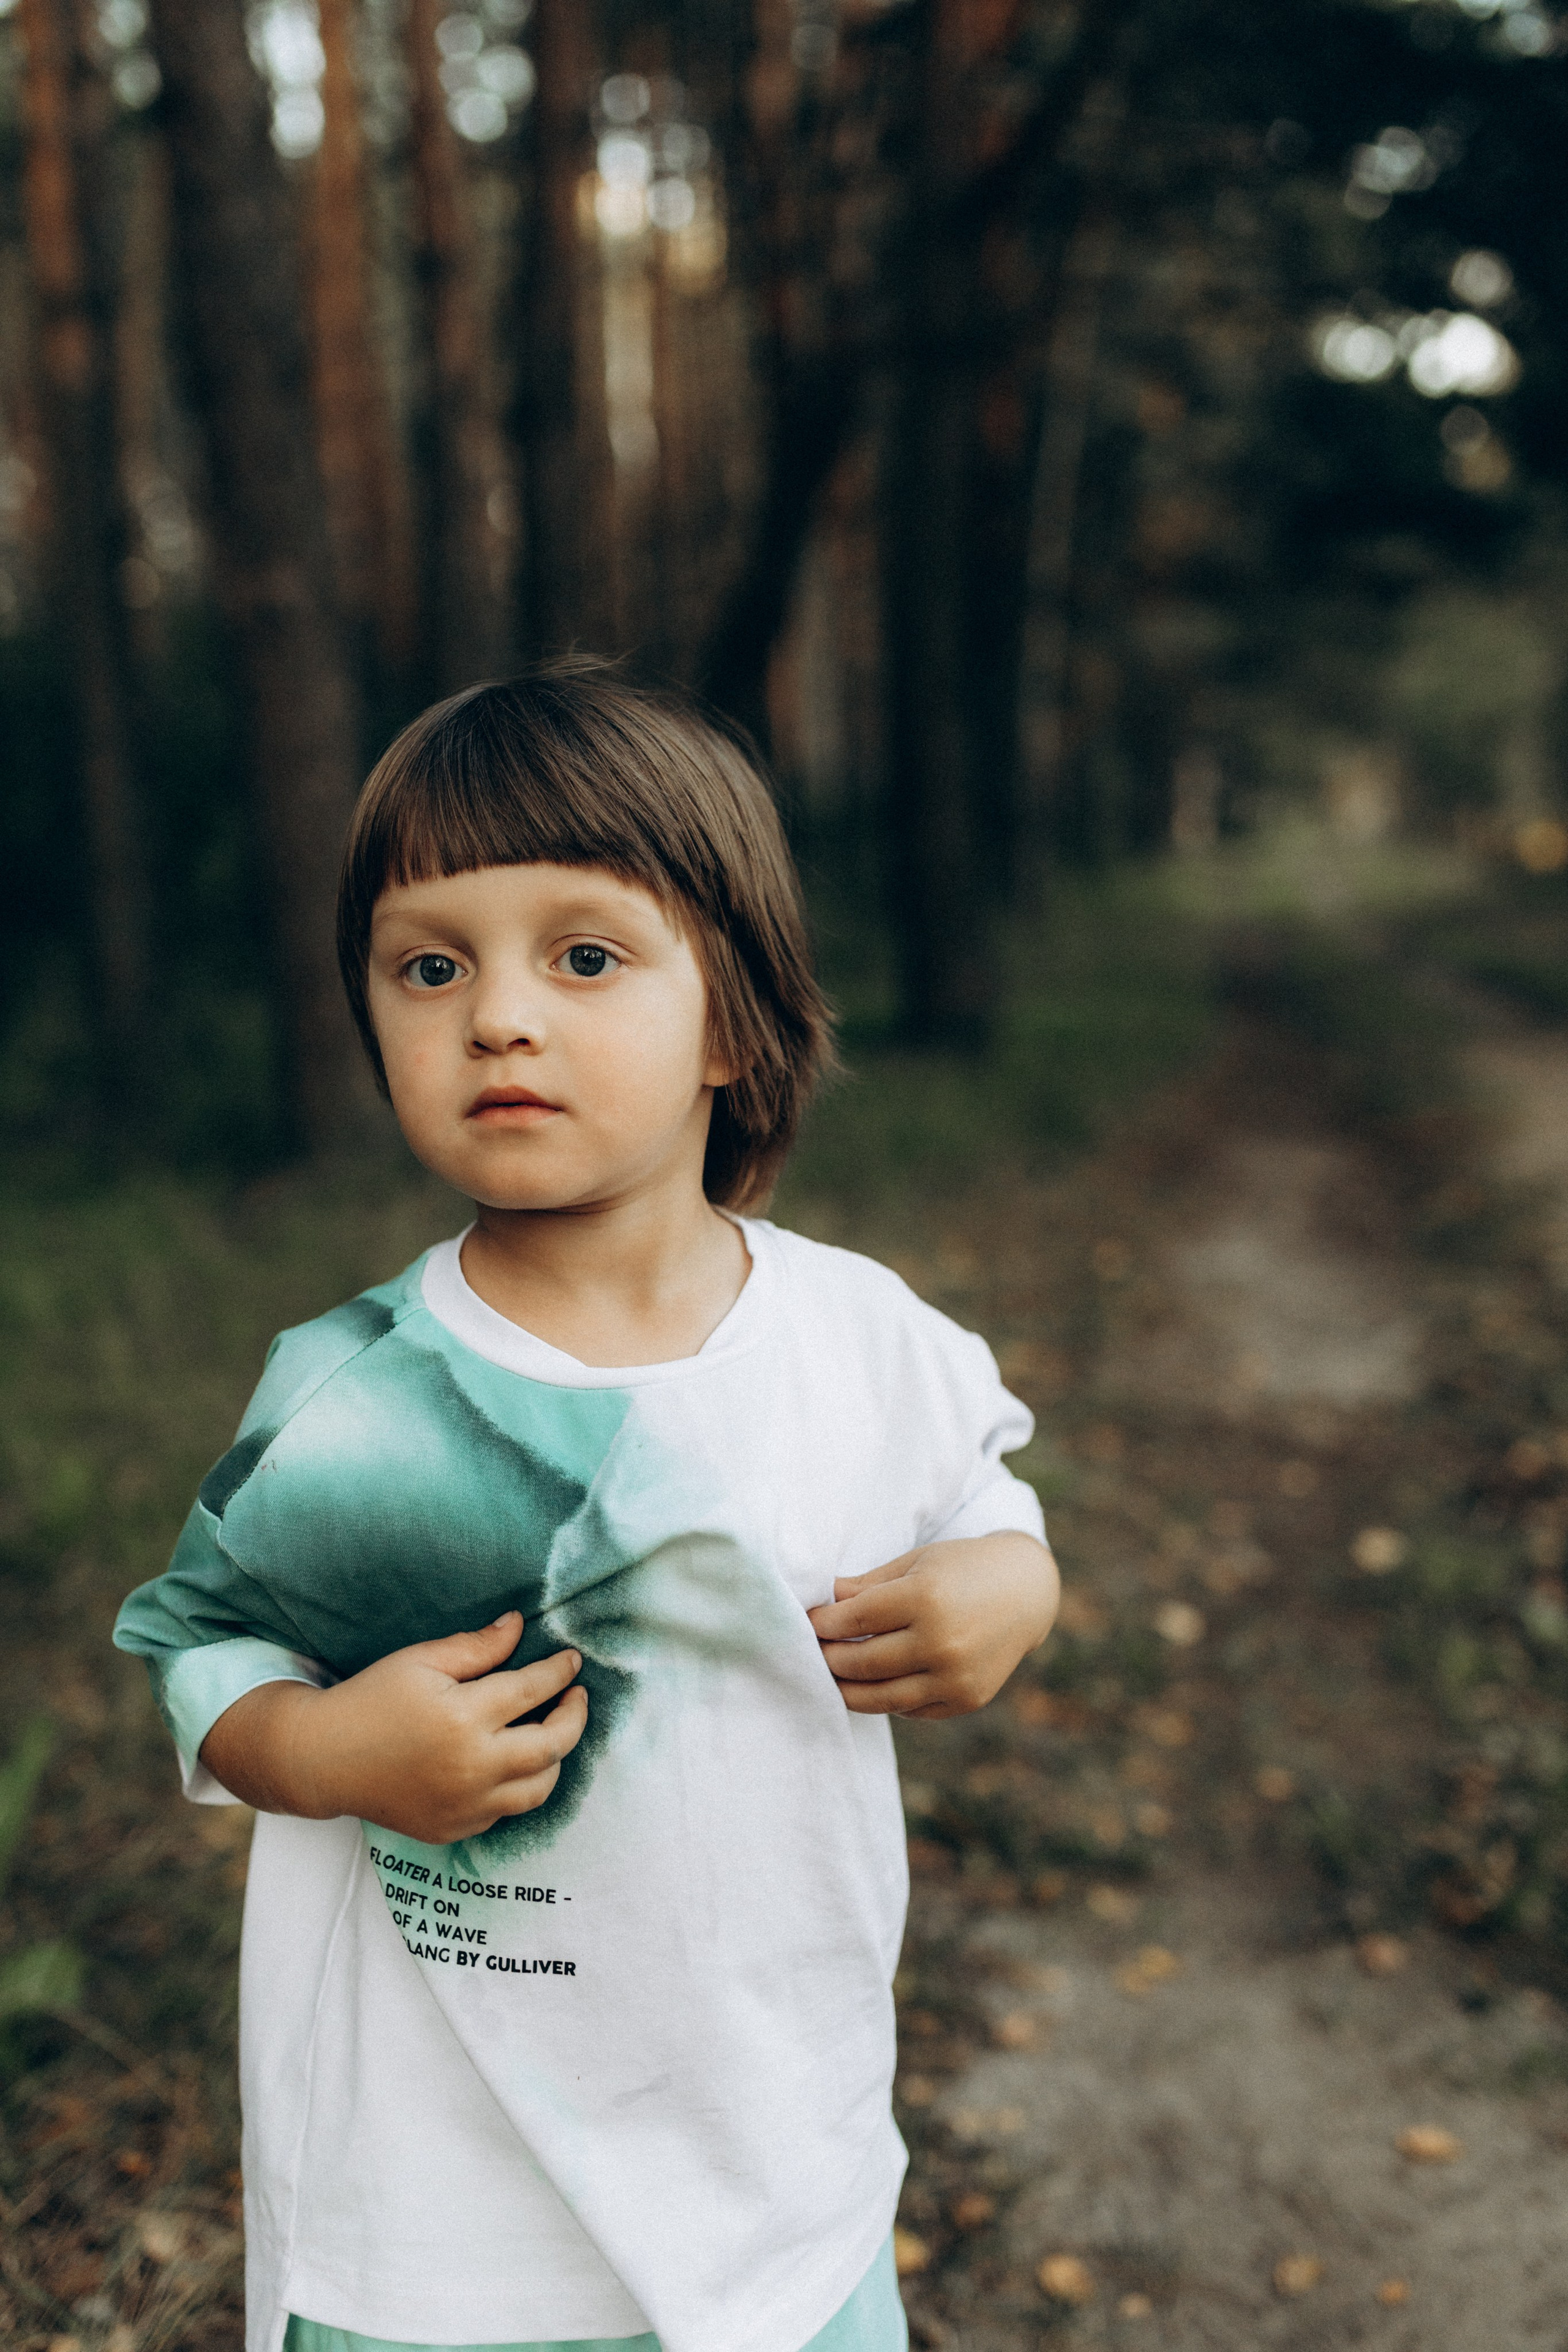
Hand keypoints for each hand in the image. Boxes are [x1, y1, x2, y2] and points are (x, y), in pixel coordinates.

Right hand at [199, 1612, 587, 1843]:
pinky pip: (505, 1810)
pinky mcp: (454, 1829)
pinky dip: (518, 1786)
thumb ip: (477, 1647)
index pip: (533, 1690)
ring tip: (551, 1731)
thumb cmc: (371, 1700)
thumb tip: (519, 1626)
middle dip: (574, 1717)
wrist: (324, 1760)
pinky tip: (512, 1761)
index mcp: (464, 1718)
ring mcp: (465, 1806)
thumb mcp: (421, 1661)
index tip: (572, 1660)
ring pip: (539, 1788)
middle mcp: (471, 1768)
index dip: (559, 1672)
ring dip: (555, 1758)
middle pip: (552, 1745)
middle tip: (576, 1696)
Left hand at [807, 1534, 1058, 1719]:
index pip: (853, 1620)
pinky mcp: (966, 1700)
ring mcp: (955, 1677)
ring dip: (847, 1688)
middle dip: (828, 1658)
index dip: (822, 1623)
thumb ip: (866, 1586)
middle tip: (813, 1651)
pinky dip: (886, 1699)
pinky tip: (874, 1683)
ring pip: (880, 1699)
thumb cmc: (961, 1568)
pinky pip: (909, 1709)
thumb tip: (819, 1602)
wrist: (1025, 1591)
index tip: (808, 1622)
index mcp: (925, 1598)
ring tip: (832, 1674)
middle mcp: (941, 1642)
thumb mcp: (915, 1563)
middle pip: (861, 1663)